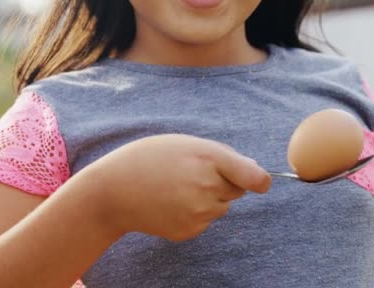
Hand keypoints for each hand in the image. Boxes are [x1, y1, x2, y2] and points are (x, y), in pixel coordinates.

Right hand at [81, 134, 270, 240]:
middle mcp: (207, 187)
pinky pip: (205, 221)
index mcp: (208, 159)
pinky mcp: (189, 230)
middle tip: (192, 173)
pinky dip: (194, 213)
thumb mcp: (183, 143)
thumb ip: (220, 154)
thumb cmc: (147, 159)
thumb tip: (253, 170)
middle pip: (237, 190)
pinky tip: (171, 203)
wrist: (112, 191)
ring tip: (177, 188)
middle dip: (223, 182)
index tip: (260, 182)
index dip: (260, 180)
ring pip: (221, 207)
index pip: (254, 178)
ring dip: (208, 198)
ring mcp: (198, 212)